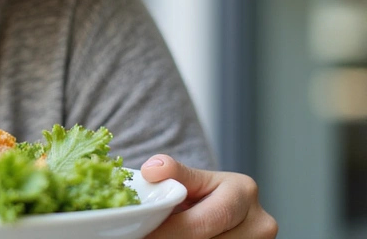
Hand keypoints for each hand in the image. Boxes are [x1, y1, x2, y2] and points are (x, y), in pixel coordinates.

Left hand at [141, 154, 277, 238]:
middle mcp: (259, 222)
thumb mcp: (192, 178)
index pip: (202, 221)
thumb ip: (173, 172)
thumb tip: (150, 171)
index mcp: (243, 193)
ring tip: (160, 236)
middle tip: (146, 238)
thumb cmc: (205, 194)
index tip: (143, 235)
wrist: (226, 209)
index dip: (169, 232)